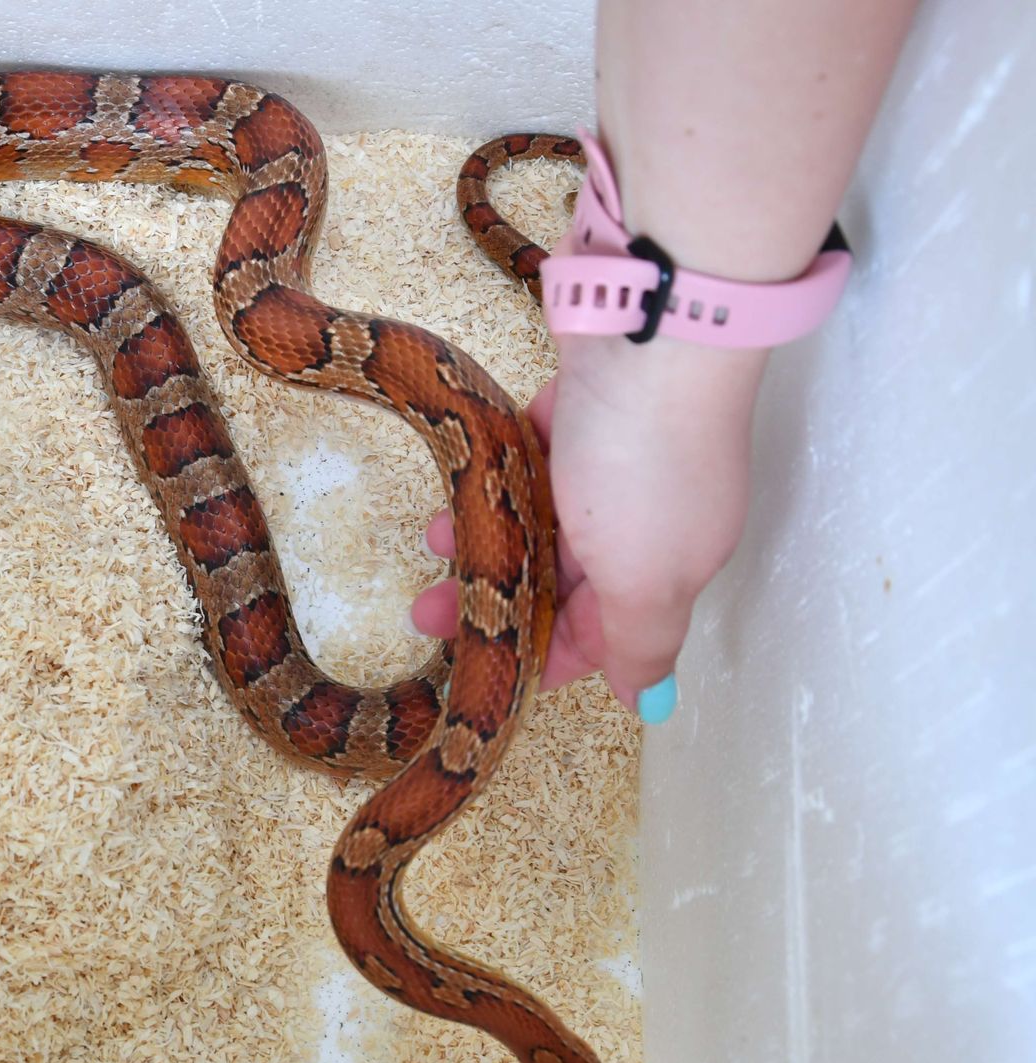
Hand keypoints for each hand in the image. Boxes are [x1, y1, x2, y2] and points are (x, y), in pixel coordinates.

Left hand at [409, 333, 767, 716]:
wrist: (651, 324)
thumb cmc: (648, 460)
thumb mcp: (647, 575)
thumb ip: (639, 641)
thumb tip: (648, 703)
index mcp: (671, 565)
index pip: (607, 634)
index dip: (549, 658)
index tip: (491, 672)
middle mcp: (649, 516)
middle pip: (565, 578)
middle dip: (496, 597)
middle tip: (426, 612)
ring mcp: (614, 456)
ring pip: (541, 518)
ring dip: (486, 535)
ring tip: (429, 540)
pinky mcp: (582, 403)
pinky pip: (531, 456)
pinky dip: (496, 476)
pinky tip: (459, 484)